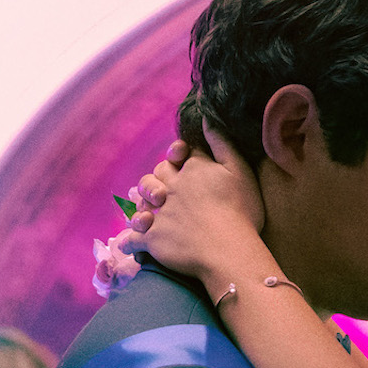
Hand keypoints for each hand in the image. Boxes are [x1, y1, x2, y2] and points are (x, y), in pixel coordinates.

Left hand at [119, 126, 267, 286]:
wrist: (228, 251)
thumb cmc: (240, 212)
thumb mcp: (239, 171)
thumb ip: (222, 143)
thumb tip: (206, 116)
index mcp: (192, 170)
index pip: (181, 154)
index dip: (179, 154)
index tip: (181, 158)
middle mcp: (172, 188)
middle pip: (157, 175)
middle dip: (157, 179)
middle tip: (163, 193)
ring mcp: (159, 214)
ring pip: (140, 203)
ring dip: (140, 207)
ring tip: (145, 215)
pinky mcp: (152, 238)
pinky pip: (133, 239)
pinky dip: (129, 241)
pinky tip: (128, 244)